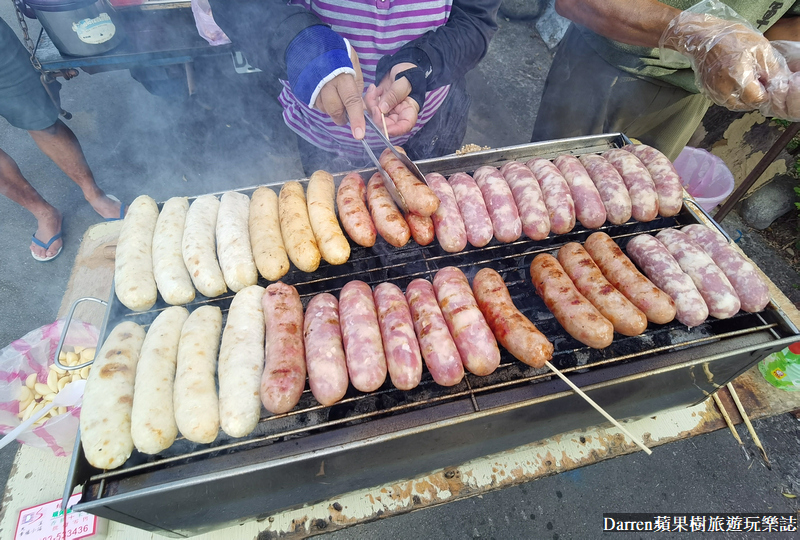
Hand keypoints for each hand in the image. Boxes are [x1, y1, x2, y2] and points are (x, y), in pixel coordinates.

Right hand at [314, 46, 365, 138]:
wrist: (305, 41)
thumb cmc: (334, 51)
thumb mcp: (351, 61)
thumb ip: (356, 83)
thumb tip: (359, 104)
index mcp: (341, 76)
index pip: (351, 102)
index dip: (356, 119)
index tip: (359, 134)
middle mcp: (326, 85)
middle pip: (336, 111)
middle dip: (343, 117)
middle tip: (346, 115)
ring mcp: (312, 89)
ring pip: (325, 110)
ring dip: (332, 109)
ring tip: (334, 95)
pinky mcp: (303, 92)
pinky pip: (316, 105)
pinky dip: (323, 104)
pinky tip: (325, 92)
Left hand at [364, 62, 420, 136]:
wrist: (400, 65)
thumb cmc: (407, 73)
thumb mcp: (403, 82)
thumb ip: (394, 95)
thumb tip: (383, 109)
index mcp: (409, 110)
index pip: (404, 126)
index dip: (395, 130)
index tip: (386, 128)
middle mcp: (398, 113)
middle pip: (387, 124)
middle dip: (378, 117)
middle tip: (375, 107)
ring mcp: (387, 109)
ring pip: (376, 115)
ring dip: (372, 105)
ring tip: (374, 91)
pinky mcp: (379, 104)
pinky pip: (371, 106)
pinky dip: (369, 99)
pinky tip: (373, 88)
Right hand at [661, 13, 788, 109]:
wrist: (703, 38)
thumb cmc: (731, 39)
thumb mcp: (759, 47)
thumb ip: (771, 68)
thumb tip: (777, 83)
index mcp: (739, 78)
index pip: (757, 99)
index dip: (765, 93)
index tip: (765, 84)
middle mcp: (725, 89)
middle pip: (745, 105)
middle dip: (754, 96)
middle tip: (756, 81)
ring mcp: (714, 92)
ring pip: (734, 104)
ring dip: (742, 98)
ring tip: (745, 82)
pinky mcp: (707, 91)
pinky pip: (723, 100)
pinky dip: (731, 95)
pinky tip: (733, 82)